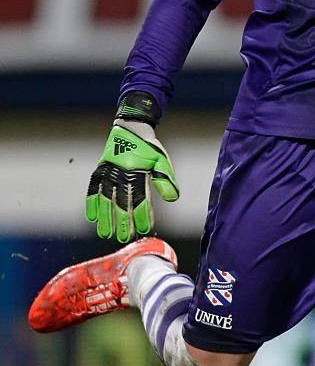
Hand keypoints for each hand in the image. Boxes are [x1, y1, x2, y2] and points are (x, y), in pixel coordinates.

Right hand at [85, 121, 178, 241]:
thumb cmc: (149, 147)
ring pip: (105, 199)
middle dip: (123, 221)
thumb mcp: (161, 161)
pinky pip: (93, 188)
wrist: (131, 128)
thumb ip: (165, 180)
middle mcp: (121, 173)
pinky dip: (91, 203)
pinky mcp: (100, 170)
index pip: (140, 198)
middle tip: (125, 238)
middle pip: (121, 202)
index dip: (142, 215)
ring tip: (106, 234)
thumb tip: (172, 199)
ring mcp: (108, 172)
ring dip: (106, 217)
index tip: (144, 229)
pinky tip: (91, 217)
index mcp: (137, 172)